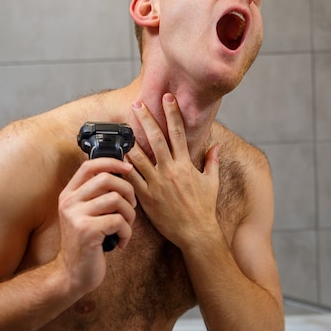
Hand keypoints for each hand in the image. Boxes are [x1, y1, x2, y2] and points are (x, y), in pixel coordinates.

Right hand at [56, 158, 136, 293]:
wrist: (73, 274)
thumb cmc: (87, 243)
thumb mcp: (86, 215)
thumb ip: (97, 195)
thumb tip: (123, 173)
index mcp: (69, 194)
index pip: (89, 166)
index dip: (112, 162)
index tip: (128, 168)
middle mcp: (69, 202)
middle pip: (107, 179)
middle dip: (128, 191)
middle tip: (131, 208)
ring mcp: (76, 216)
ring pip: (116, 199)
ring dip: (130, 215)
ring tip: (125, 227)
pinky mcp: (87, 231)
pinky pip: (119, 221)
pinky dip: (127, 232)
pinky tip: (121, 242)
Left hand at [125, 93, 219, 249]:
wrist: (196, 232)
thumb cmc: (204, 208)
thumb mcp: (212, 182)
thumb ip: (212, 162)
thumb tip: (216, 146)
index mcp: (185, 164)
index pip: (178, 132)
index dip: (172, 113)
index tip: (166, 98)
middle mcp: (170, 170)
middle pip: (156, 138)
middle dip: (146, 119)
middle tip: (137, 104)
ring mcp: (157, 183)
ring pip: (139, 157)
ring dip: (129, 140)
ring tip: (121, 128)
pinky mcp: (146, 197)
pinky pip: (132, 179)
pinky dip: (123, 168)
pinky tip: (115, 158)